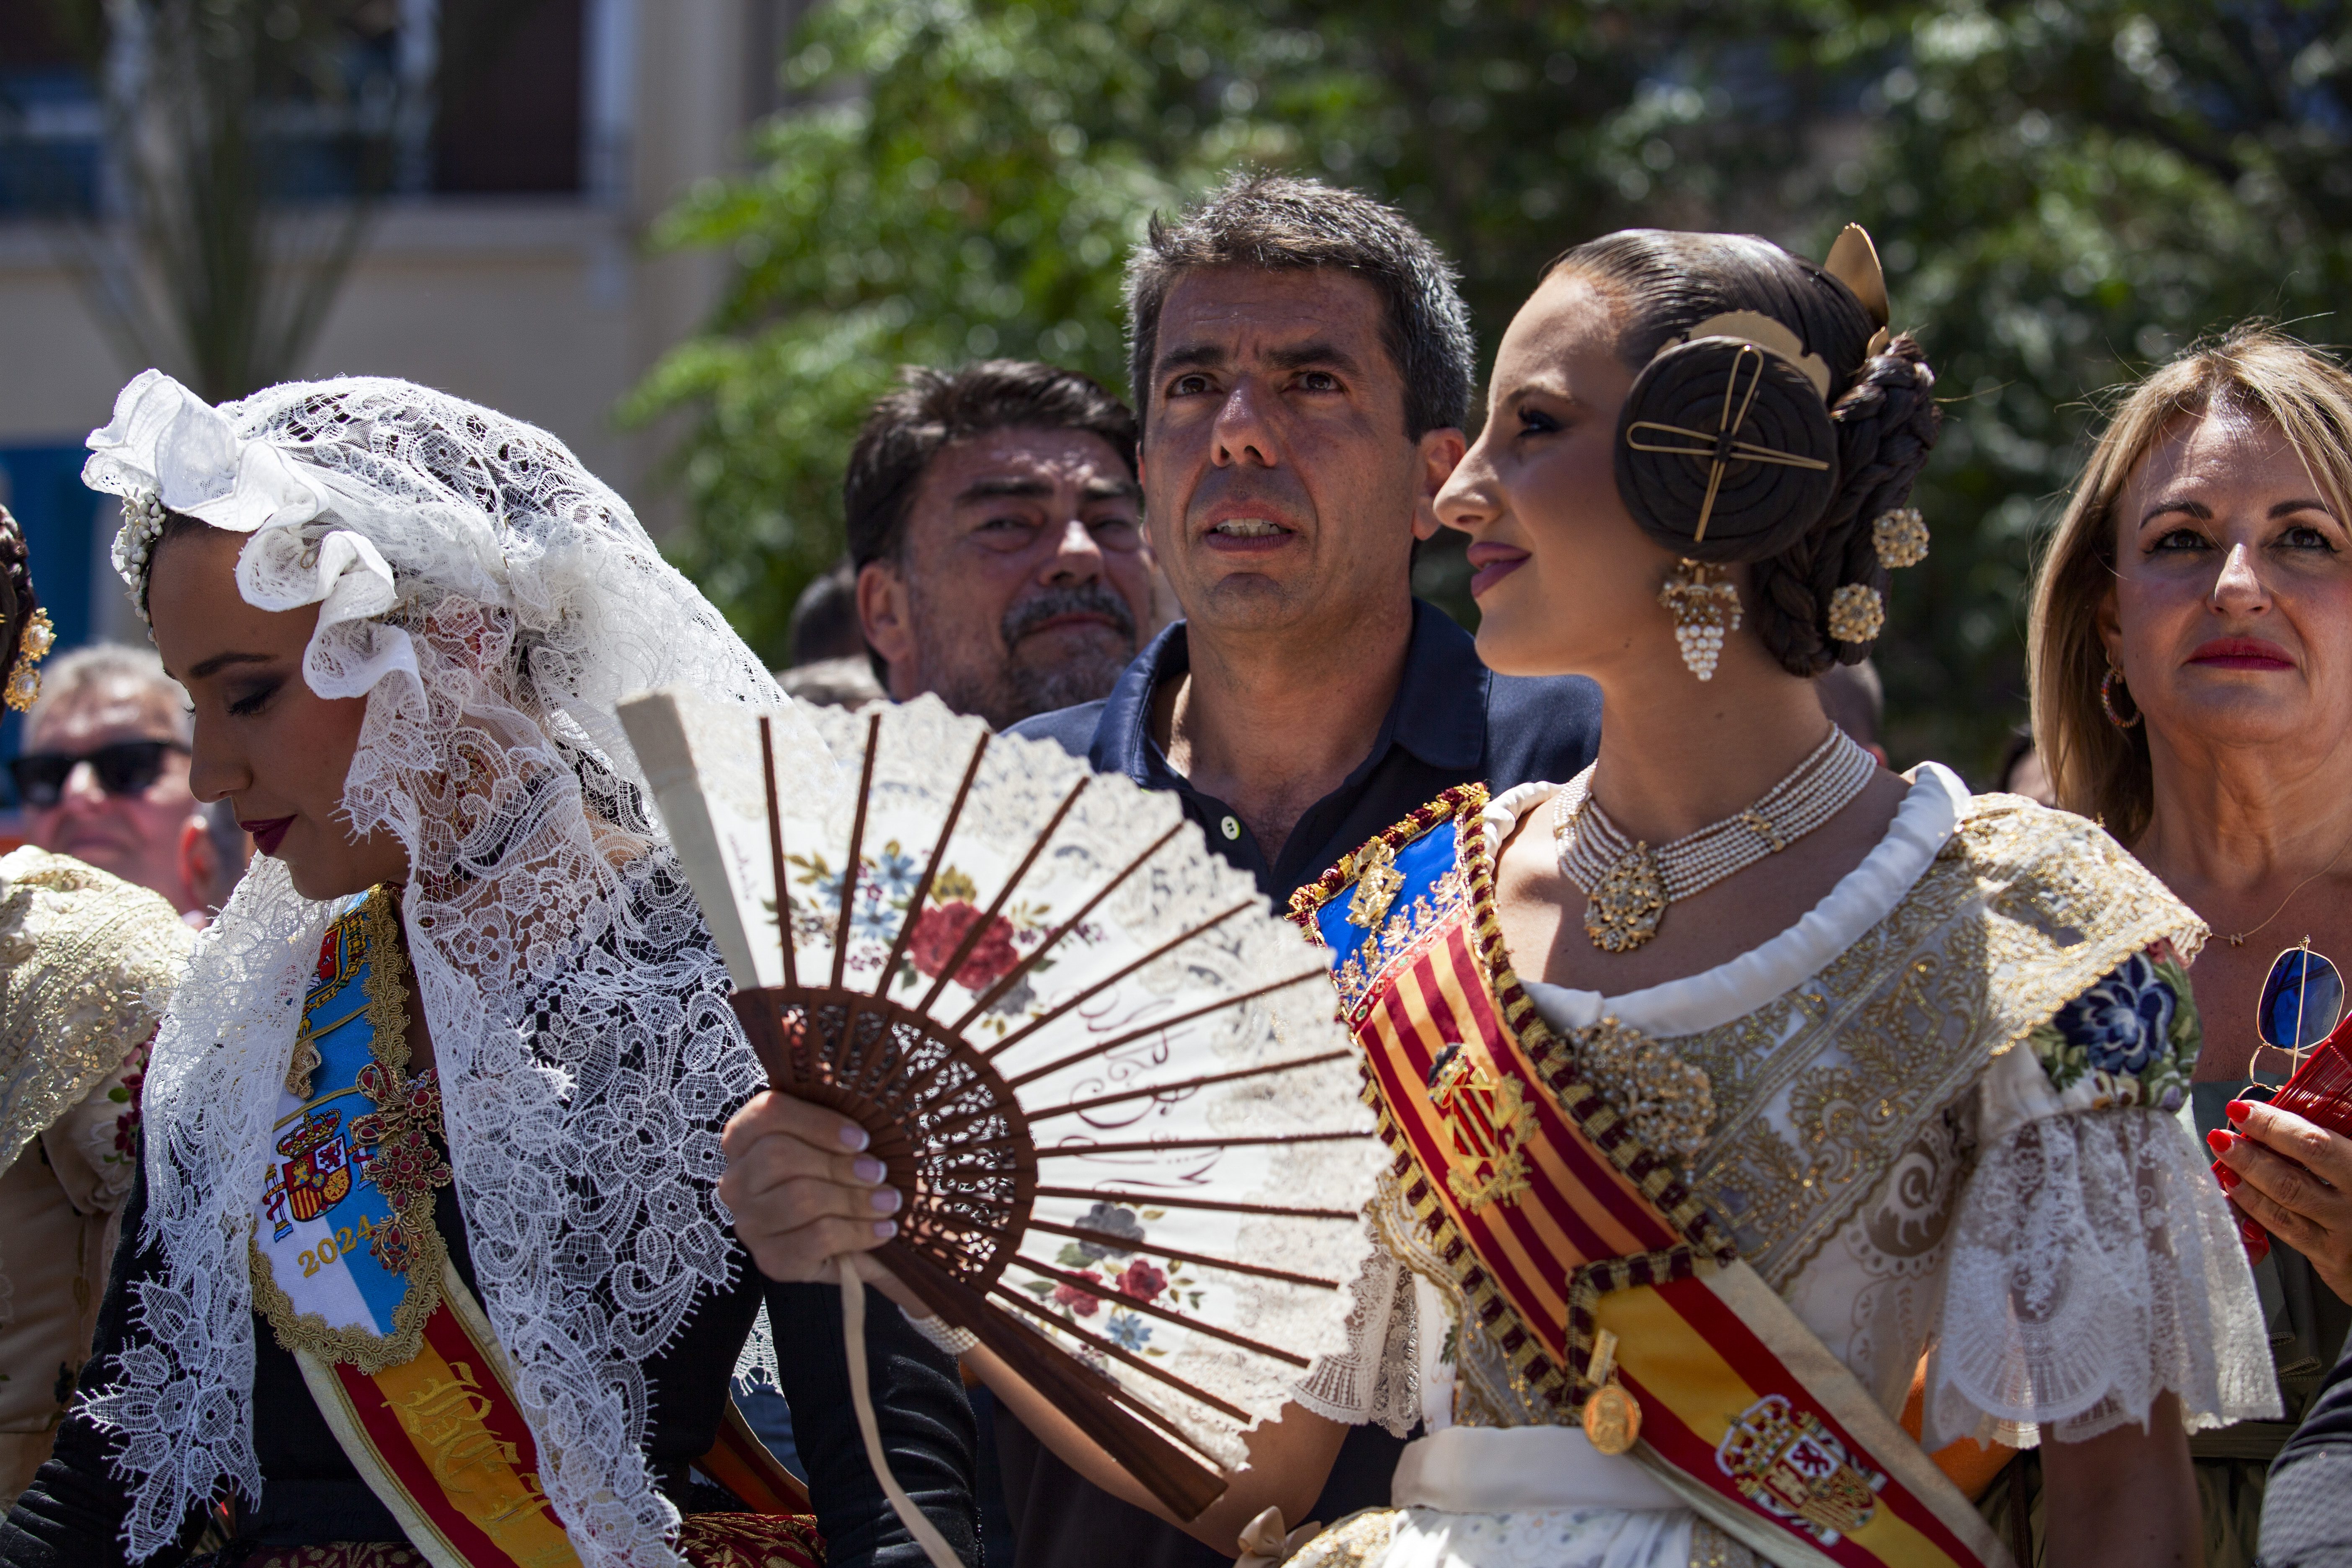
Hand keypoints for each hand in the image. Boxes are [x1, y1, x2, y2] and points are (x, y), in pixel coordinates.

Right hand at [720, 1090, 903, 1285]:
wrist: (866, 1229)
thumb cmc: (850, 1168)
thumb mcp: (843, 1127)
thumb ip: (827, 1087)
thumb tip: (802, 1035)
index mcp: (745, 1136)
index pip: (767, 1114)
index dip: (816, 1123)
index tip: (862, 1136)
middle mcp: (736, 1180)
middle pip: (779, 1158)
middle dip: (839, 1165)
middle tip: (881, 1171)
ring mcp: (749, 1224)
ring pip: (798, 1200)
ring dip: (855, 1200)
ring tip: (890, 1200)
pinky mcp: (771, 1261)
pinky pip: (813, 1240)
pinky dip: (857, 1232)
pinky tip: (884, 1229)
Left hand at [2210, 1098, 2351, 1301]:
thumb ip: (2333, 1133)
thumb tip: (2301, 1103)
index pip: (2315, 1145)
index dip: (2275, 1126)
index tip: (2242, 1109)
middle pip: (2292, 1180)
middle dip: (2250, 1157)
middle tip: (2220, 1137)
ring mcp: (2342, 1234)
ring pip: (2284, 1207)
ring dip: (2246, 1180)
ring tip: (2221, 1156)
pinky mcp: (2332, 1259)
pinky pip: (2285, 1232)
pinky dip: (2254, 1209)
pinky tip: (2233, 1189)